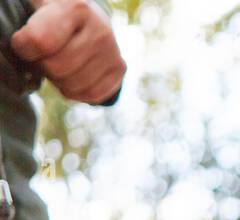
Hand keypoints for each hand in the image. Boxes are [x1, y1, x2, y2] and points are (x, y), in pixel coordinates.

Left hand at [11, 0, 125, 104]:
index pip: (41, 41)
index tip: (23, 42)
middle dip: (42, 66)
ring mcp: (113, 51)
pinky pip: (91, 94)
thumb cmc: (52, 13)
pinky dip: (75, 91)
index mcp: (76, 8)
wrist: (85, 17)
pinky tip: (71, 77)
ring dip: (58, 81)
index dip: (24, 48)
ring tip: (57, 65)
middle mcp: (100, 29)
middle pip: (57, 68)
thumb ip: (31, 27)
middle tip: (42, 56)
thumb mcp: (39, 6)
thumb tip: (22, 49)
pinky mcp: (119, 69)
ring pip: (73, 85)